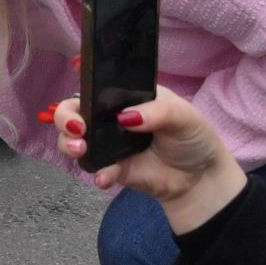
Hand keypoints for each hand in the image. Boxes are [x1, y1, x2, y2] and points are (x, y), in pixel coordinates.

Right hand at [53, 86, 246, 233]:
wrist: (201, 179)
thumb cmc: (192, 137)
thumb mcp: (183, 116)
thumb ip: (157, 112)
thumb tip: (125, 118)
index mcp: (125, 97)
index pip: (95, 85)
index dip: (81, 87)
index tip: (81, 96)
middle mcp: (110, 117)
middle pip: (73, 111)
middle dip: (65, 118)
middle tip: (78, 128)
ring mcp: (107, 144)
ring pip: (72, 140)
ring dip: (68, 144)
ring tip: (81, 149)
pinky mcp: (111, 168)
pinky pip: (93, 168)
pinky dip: (96, 172)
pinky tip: (104, 177)